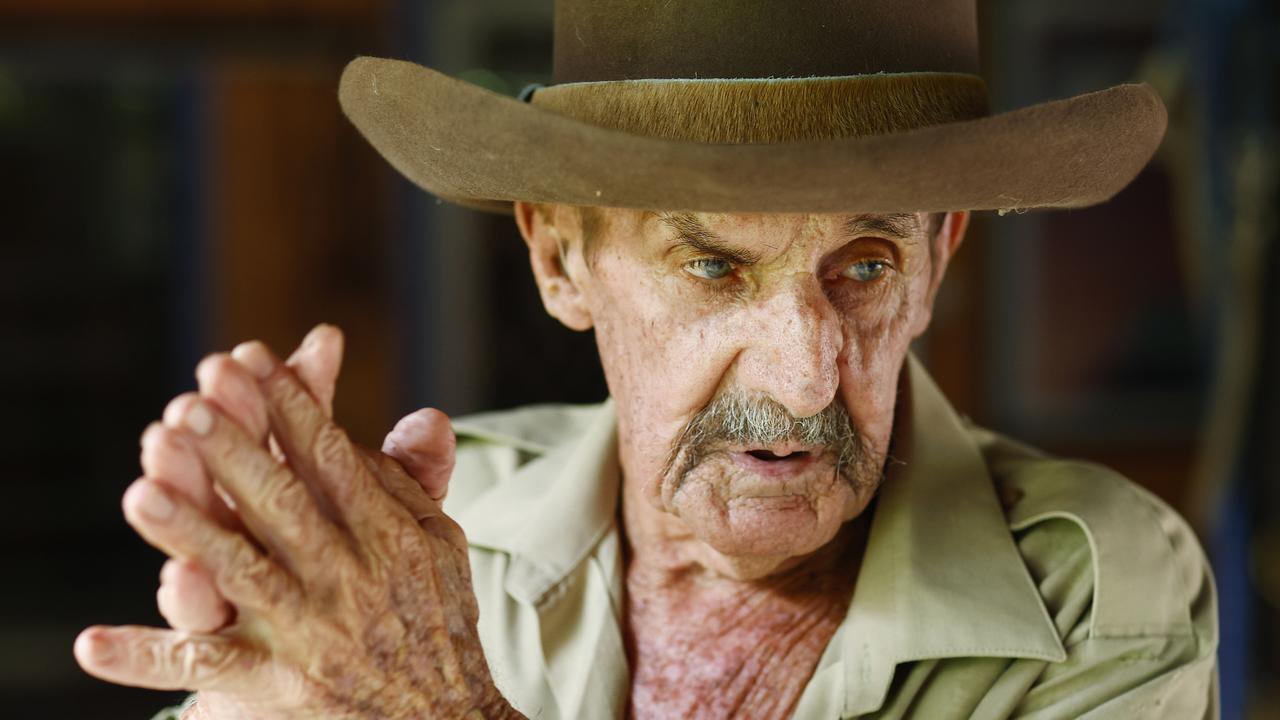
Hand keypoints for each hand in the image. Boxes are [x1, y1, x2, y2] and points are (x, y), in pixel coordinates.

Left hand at [75, 331, 516, 718]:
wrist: (444, 718)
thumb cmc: (434, 616)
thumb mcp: (440, 540)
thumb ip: (416, 476)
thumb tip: (420, 412)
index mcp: (386, 534)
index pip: (332, 459)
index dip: (292, 406)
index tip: (252, 359)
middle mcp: (346, 577)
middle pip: (282, 504)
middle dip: (234, 453)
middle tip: (190, 407)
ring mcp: (308, 630)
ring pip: (239, 574)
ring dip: (189, 532)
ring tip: (142, 494)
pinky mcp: (277, 683)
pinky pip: (205, 669)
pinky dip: (147, 660)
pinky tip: (92, 644)